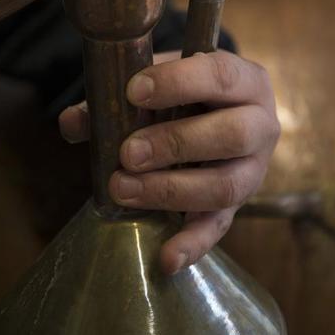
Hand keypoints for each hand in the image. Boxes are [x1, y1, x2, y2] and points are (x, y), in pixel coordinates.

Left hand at [59, 51, 279, 274]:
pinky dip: (193, 244)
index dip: (178, 83)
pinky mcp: (238, 205)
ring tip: (123, 190)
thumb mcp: (162, 81)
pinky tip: (165, 258)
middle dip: (176, 143)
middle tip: (128, 153)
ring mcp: (254, 169)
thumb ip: (119, 95)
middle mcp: (261, 124)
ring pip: (225, 185)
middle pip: (231, 134)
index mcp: (245, 81)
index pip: (220, 76)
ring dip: (171, 190)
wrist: (221, 111)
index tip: (133, 92)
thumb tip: (73, 122)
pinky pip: (219, 228)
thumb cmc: (189, 91)